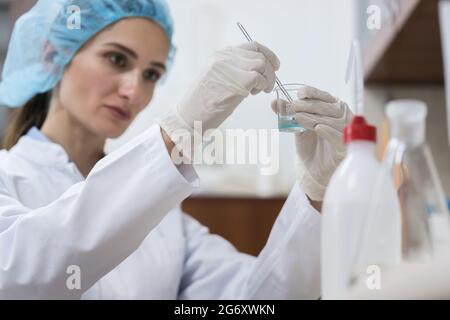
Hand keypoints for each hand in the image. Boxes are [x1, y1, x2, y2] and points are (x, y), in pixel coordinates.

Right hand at [157, 42, 279, 136]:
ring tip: (260, 91)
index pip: (251, 47)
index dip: (266, 54)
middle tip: (267, 85)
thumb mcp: (215, 79)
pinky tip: (255, 94)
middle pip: (259, 55)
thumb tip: (254, 71)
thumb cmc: (200, 104)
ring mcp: (232, 68)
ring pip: (262, 64)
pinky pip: (260, 78)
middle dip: (269, 70)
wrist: (189, 117)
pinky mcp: (239, 81)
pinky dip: (263, 86)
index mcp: (220, 55)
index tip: (274, 65)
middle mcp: (225, 57)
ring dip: (267, 78)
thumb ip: (232, 70)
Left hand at [273, 85, 352, 200]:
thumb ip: (288, 114)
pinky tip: (318, 128)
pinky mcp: (345, 146)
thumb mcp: (298, 127)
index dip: (313, 93)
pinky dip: (328, 131)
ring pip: (331, 120)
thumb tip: (274, 102)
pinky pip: (338, 136)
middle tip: (294, 108)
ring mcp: (345, 131)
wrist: (313, 169)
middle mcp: (342, 117)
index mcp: (332, 108)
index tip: (300, 94)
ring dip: (313, 118)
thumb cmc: (309, 145)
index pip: (324, 96)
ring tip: (299, 118)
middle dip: (309, 106)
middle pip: (327, 107)